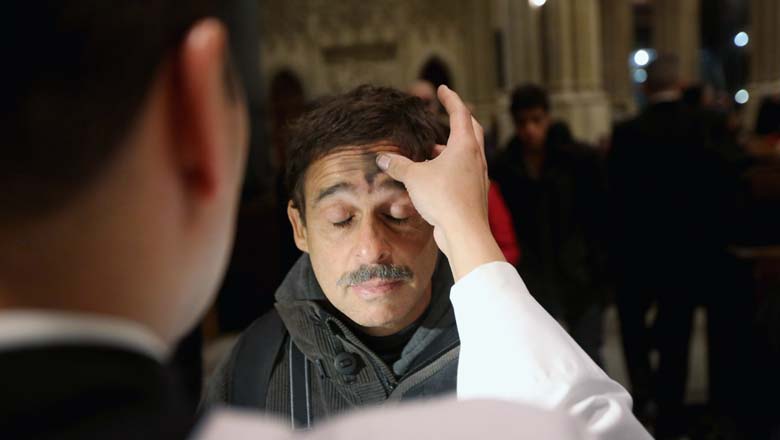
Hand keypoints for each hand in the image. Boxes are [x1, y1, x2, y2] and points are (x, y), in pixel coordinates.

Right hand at [376, 85, 504, 279]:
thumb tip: (382, 158)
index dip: (450, 99)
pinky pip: (465, 172)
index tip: (442, 90)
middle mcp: (476, 158)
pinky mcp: (475, 193)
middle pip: (472, 129)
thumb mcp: (414, 178)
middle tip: (449, 112)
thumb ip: (398, 165)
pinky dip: (453, 166)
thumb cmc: (443, 198)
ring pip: (468, 153)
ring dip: (453, 146)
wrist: (465, 232)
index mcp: (465, 146)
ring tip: (434, 149)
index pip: (460, 113)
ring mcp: (478, 176)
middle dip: (460, 118)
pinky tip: (437, 176)